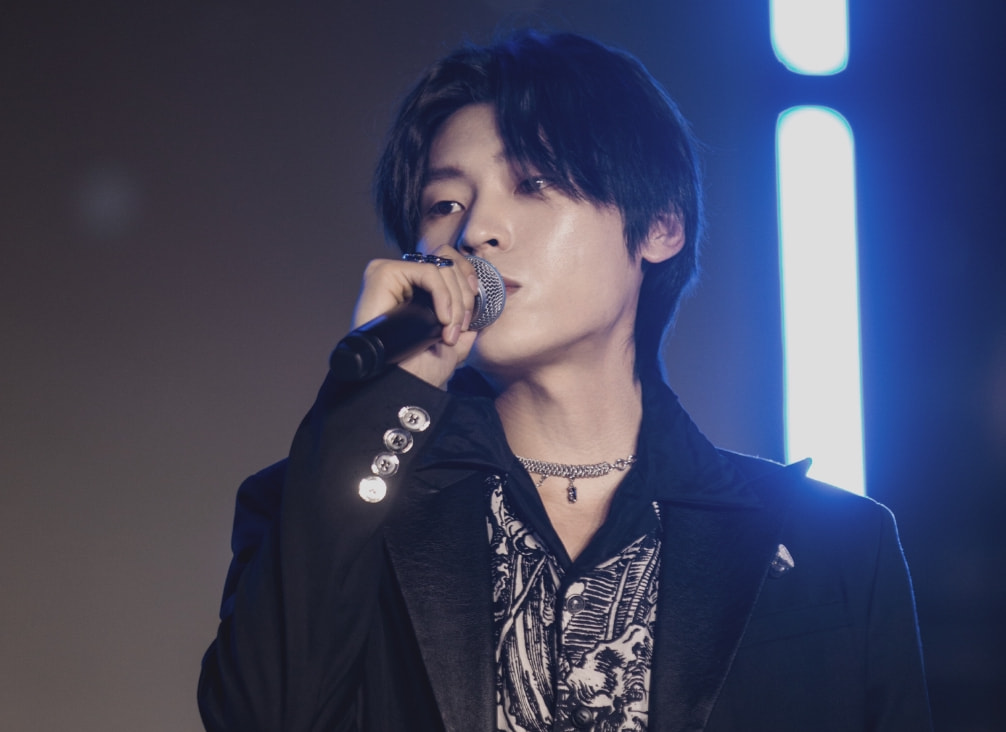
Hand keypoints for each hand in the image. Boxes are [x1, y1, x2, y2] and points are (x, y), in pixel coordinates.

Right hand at [351, 246, 478, 386]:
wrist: (398, 385)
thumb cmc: (417, 372)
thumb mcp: (450, 350)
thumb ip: (462, 332)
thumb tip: (478, 320)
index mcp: (416, 293)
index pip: (447, 261)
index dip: (466, 274)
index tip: (476, 295)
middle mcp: (403, 281)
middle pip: (447, 261)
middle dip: (464, 296)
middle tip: (460, 326)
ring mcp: (392, 276)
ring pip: (440, 267)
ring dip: (455, 300)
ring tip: (449, 329)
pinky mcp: (382, 273)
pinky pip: (427, 271)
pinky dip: (442, 295)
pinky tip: (441, 319)